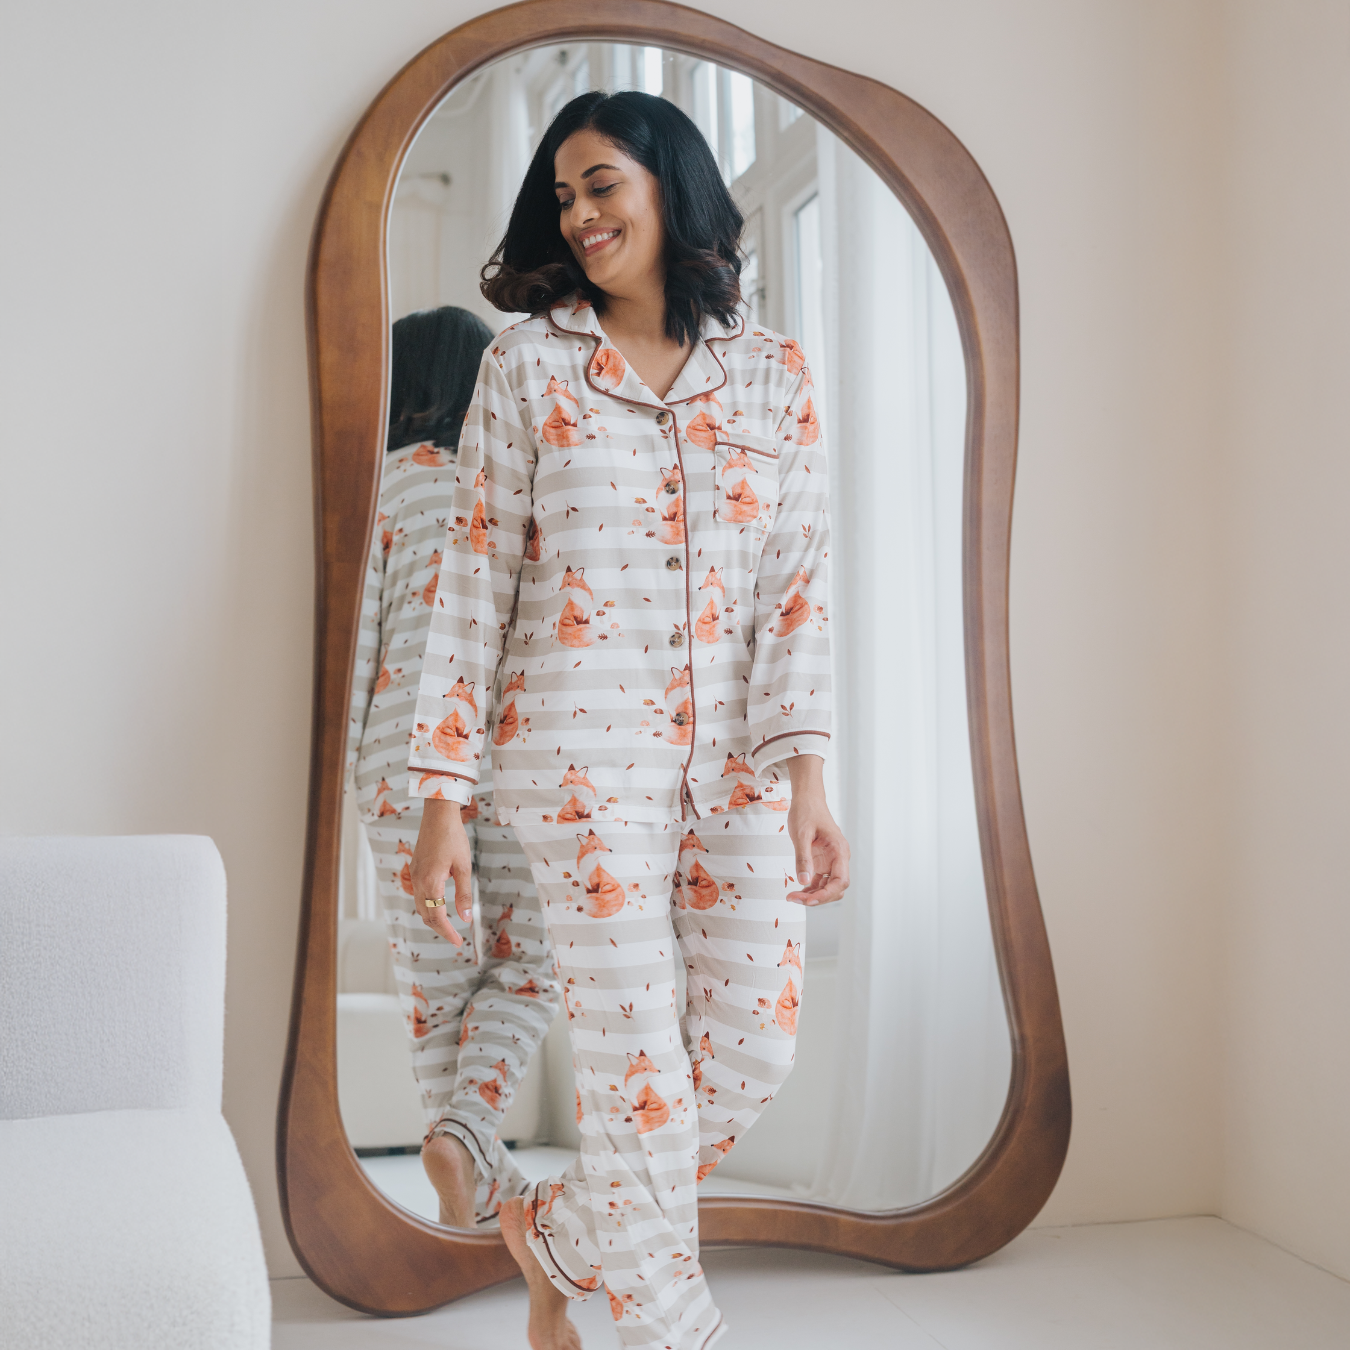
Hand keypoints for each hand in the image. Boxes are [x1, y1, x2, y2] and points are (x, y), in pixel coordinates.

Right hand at [409, 798, 473, 944]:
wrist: (437, 815)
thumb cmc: (453, 838)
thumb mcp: (463, 867)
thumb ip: (463, 894)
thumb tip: (465, 918)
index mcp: (431, 883)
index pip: (436, 917)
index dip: (447, 932)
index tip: (458, 943)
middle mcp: (418, 882)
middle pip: (425, 915)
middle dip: (439, 929)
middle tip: (455, 938)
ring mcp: (415, 875)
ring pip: (420, 906)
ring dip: (432, 918)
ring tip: (447, 926)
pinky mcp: (415, 869)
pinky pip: (418, 895)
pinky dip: (427, 906)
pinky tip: (438, 905)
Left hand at [783, 755, 849, 905]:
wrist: (806, 799)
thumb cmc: (806, 812)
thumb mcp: (801, 835)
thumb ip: (803, 858)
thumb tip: (803, 882)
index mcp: (839, 850)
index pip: (840, 881)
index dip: (826, 894)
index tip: (808, 900)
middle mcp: (838, 858)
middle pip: (835, 888)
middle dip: (817, 898)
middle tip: (794, 899)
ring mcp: (831, 861)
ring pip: (827, 887)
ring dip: (812, 896)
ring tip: (792, 897)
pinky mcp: (822, 862)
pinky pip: (819, 881)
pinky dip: (808, 888)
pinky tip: (795, 891)